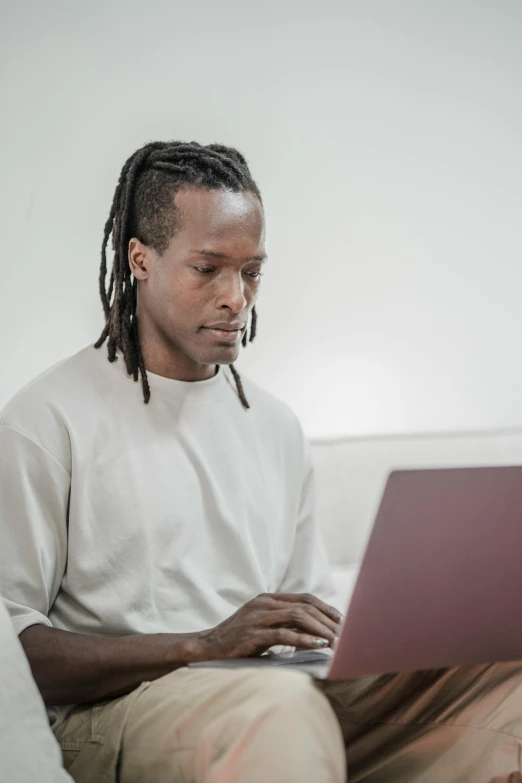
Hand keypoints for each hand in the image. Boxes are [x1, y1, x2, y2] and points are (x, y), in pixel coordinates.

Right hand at [195, 593, 341, 659]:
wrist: (207, 648)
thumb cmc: (238, 641)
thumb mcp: (262, 626)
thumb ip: (283, 624)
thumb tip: (316, 633)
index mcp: (268, 599)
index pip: (305, 598)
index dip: (326, 609)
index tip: (343, 622)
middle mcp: (264, 604)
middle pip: (305, 606)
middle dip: (328, 621)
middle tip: (345, 635)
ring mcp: (257, 617)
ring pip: (297, 617)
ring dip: (320, 630)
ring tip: (335, 642)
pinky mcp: (252, 634)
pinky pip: (284, 634)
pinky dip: (304, 640)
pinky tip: (317, 646)